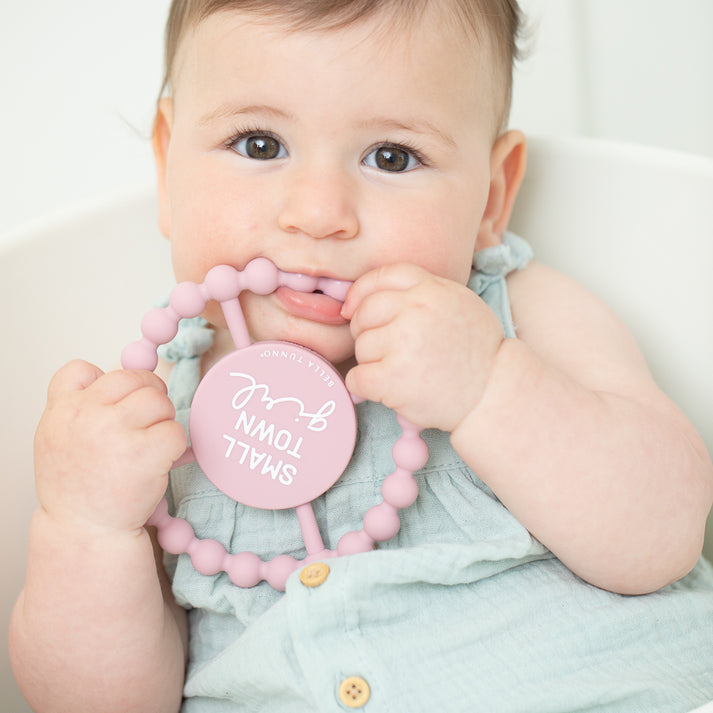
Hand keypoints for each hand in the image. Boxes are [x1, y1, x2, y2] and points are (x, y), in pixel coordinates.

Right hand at [34, 360, 186, 533]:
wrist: (86, 531)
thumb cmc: (79, 487)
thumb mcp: (59, 439)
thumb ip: (82, 408)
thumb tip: (131, 383)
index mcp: (62, 410)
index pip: (81, 369)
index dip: (108, 382)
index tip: (118, 402)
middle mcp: (86, 415)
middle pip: (135, 379)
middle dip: (149, 396)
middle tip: (148, 421)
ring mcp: (115, 433)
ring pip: (160, 401)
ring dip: (164, 419)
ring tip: (151, 444)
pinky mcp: (145, 454)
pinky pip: (176, 431)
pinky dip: (176, 446)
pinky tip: (160, 461)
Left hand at [341, 264, 504, 430]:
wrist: (493, 393)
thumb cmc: (477, 351)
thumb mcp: (459, 303)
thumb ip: (424, 292)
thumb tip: (371, 295)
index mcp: (431, 289)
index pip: (382, 276)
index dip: (361, 292)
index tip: (354, 309)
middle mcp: (415, 311)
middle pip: (364, 313)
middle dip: (367, 332)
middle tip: (385, 350)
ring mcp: (402, 344)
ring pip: (360, 347)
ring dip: (372, 362)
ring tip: (401, 371)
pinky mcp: (392, 378)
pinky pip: (356, 378)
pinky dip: (364, 387)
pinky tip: (385, 389)